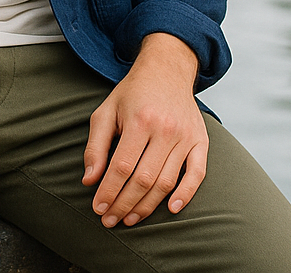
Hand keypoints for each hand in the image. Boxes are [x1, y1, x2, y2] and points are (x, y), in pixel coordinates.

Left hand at [82, 33, 207, 227]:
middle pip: (143, 179)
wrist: (166, 69)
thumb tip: (90, 180)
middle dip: (124, 204)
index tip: (98, 208)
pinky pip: (197, 174)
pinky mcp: (201, 141)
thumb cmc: (132, 93)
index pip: (122, 167)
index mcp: (139, 120)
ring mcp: (185, 136)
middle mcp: (165, 129)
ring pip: (166, 182)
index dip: (109, 192)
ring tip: (130, 218)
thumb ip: (95, 145)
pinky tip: (171, 209)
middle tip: (110, 220)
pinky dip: (186, 194)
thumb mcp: (106, 111)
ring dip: (147, 206)